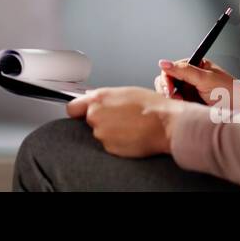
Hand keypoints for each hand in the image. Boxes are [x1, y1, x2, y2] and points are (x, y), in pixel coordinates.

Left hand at [65, 86, 181, 157]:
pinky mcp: (110, 149)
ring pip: (101, 134)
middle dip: (101, 120)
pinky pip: (110, 145)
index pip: (72, 108)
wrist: (166, 124)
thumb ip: (105, 97)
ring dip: (111, 132)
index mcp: (98, 99)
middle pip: (89, 121)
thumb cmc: (152, 105)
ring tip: (130, 126)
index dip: (78, 110)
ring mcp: (102, 134)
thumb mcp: (126, 91)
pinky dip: (118, 142)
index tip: (82, 112)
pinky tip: (132, 135)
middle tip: (120, 118)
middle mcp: (95, 117)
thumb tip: (94, 99)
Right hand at [155, 57, 239, 108]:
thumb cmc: (230, 92)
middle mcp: (191, 78)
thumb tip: (163, 63)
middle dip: (167, 89)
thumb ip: (183, 70)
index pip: (172, 68)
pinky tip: (184, 108)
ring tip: (182, 104)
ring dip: (172, 99)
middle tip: (174, 97)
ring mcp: (190, 92)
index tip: (170, 89)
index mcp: (195, 66)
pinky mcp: (190, 105)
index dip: (168, 78)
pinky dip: (176, 107)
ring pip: (169, 94)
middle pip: (167, 80)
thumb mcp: (205, 79)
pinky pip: (176, 105)